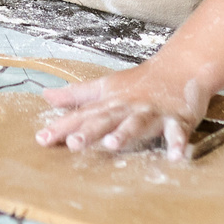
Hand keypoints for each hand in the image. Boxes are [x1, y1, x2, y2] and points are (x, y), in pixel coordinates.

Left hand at [35, 59, 216, 160]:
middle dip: (90, 131)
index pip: (82, 115)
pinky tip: (176, 157)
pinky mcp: (177, 118)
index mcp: (110, 102)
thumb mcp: (105, 86)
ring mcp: (152, 112)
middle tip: (74, 143)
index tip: (42, 139)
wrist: (181, 67)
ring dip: (126, 133)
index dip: (62, 127)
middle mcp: (128, 107)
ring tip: (112, 144)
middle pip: (106, 119)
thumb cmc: (140, 82)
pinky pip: (177, 132)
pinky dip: (178, 143)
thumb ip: (76, 95)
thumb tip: (46, 96)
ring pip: (137, 123)